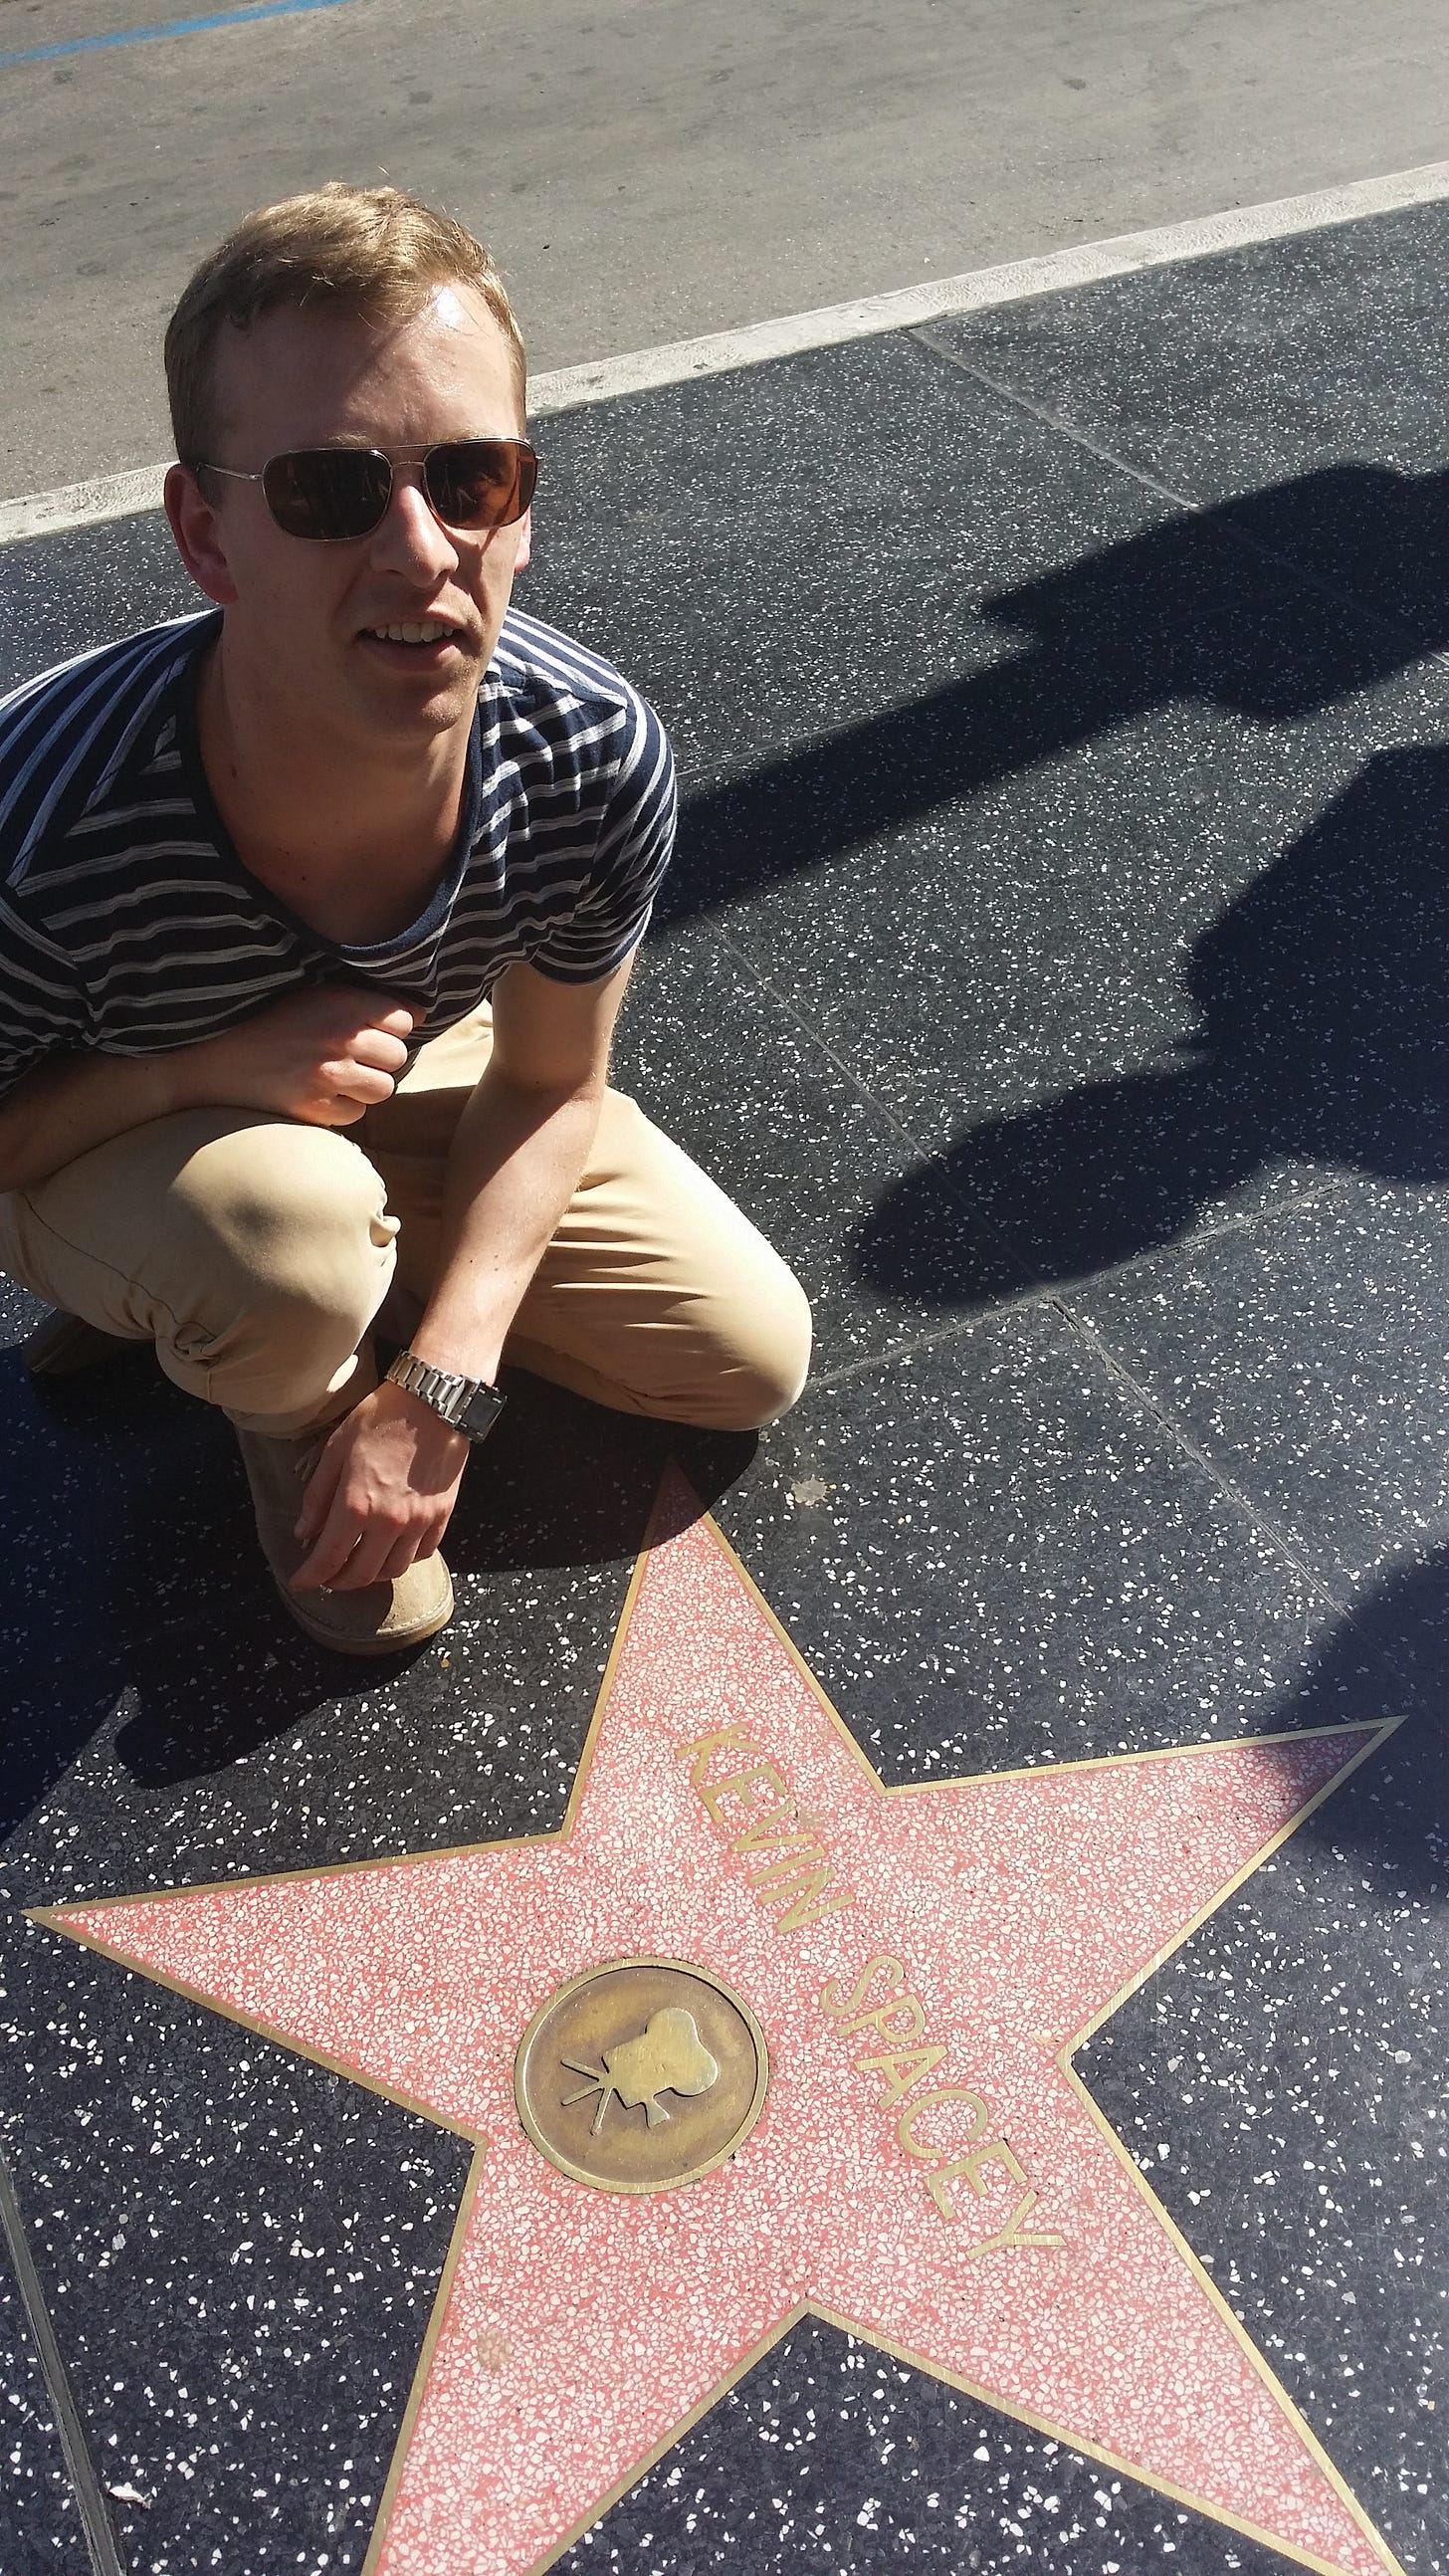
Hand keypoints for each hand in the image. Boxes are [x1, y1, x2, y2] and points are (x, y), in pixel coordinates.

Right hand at [196, 987, 419, 1126]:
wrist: (206, 1057)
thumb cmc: (260, 1022)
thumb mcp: (309, 995)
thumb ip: (358, 1000)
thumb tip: (418, 1013)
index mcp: (339, 1003)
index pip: (402, 1018)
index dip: (389, 1026)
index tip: (369, 1029)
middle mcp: (338, 1039)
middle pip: (398, 1056)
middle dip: (380, 1058)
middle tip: (349, 1056)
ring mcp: (327, 1076)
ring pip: (383, 1089)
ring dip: (366, 1086)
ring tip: (337, 1077)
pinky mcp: (313, 1109)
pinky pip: (355, 1114)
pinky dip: (342, 1107)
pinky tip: (318, 1094)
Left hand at [291, 1382, 468, 1589]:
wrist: (433, 1403)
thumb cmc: (381, 1419)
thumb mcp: (336, 1450)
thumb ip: (318, 1496)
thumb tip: (304, 1532)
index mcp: (356, 1504)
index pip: (328, 1559)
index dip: (311, 1577)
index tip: (301, 1582)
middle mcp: (388, 1521)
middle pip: (361, 1574)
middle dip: (338, 1581)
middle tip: (328, 1575)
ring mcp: (419, 1521)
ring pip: (393, 1570)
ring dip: (371, 1574)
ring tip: (360, 1562)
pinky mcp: (442, 1515)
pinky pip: (422, 1553)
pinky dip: (403, 1559)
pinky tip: (392, 1548)